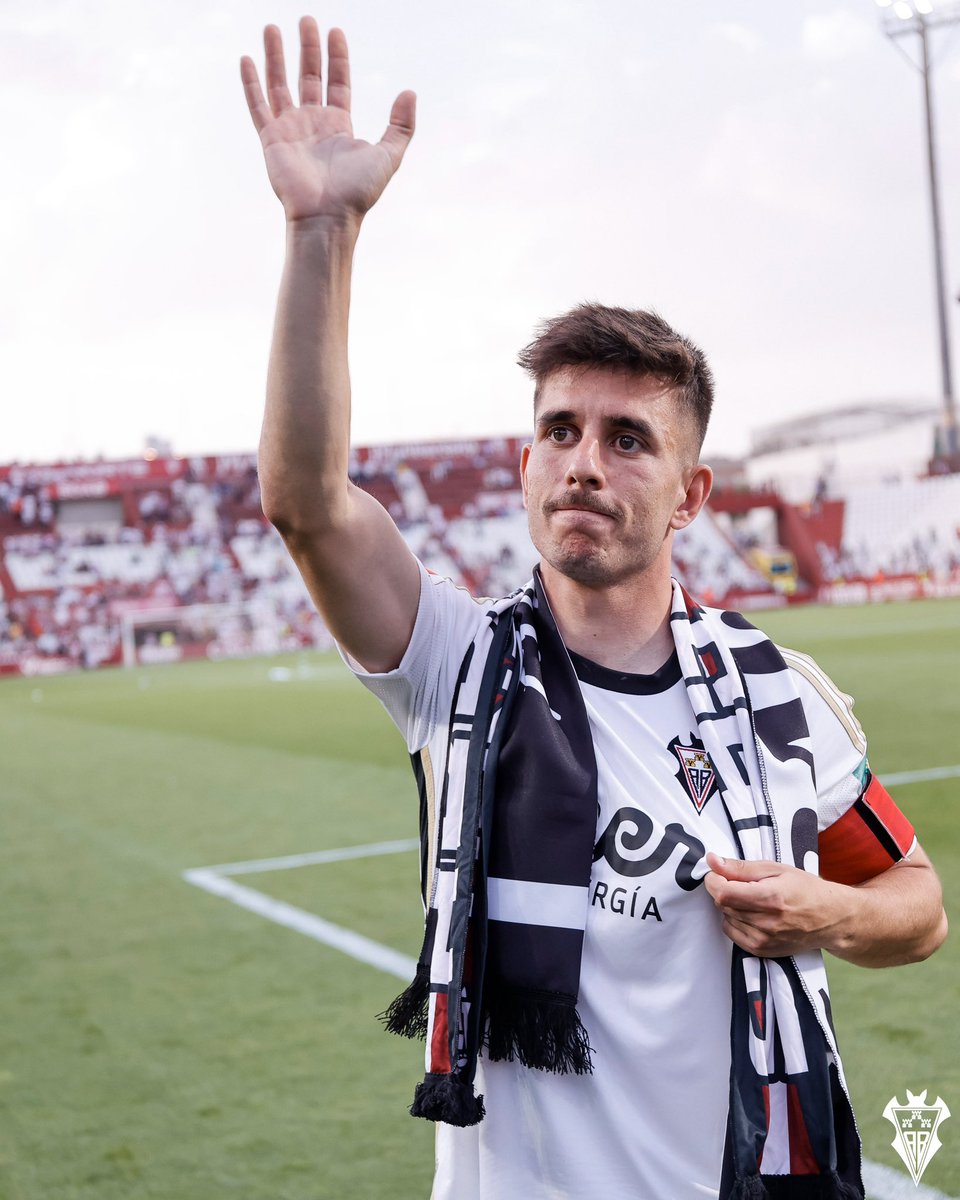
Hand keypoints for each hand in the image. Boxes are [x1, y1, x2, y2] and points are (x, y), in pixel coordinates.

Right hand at [240, 18, 415, 223]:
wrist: (329, 216)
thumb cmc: (359, 192)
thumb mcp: (389, 155)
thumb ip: (401, 125)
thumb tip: (409, 92)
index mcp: (339, 126)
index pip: (337, 82)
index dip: (337, 57)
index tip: (334, 31)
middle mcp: (313, 124)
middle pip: (308, 77)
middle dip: (307, 48)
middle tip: (306, 19)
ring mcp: (290, 131)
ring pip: (280, 84)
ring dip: (276, 56)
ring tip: (272, 27)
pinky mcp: (271, 140)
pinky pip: (258, 105)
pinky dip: (251, 82)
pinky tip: (247, 58)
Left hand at [703, 852, 850, 957]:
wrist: (831, 919)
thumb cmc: (806, 889)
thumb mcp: (775, 869)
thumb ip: (741, 867)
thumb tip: (712, 861)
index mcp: (771, 898)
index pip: (723, 893)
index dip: (714, 880)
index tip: (718, 873)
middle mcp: (767, 923)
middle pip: (723, 905)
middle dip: (723, 890)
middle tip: (740, 883)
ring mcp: (765, 941)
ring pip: (726, 918)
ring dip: (731, 906)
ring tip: (752, 899)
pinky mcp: (762, 951)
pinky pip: (733, 933)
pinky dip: (735, 921)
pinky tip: (752, 914)